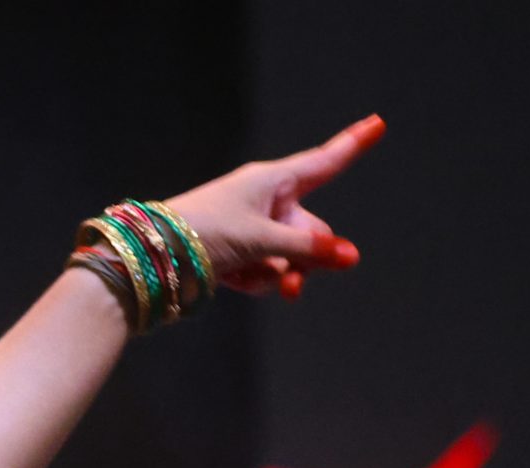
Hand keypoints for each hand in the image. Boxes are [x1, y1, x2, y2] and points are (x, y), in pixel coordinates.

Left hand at [158, 113, 384, 302]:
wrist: (151, 259)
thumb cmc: (204, 233)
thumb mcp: (262, 240)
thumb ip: (306, 249)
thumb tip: (349, 256)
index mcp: (272, 180)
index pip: (325, 161)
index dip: (353, 144)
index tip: (378, 123)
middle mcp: (264, 201)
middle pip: (309, 228)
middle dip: (308, 255)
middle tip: (297, 282)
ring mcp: (249, 229)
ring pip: (288, 255)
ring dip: (282, 273)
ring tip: (266, 283)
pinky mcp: (234, 254)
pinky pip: (263, 270)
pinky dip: (257, 279)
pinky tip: (237, 282)